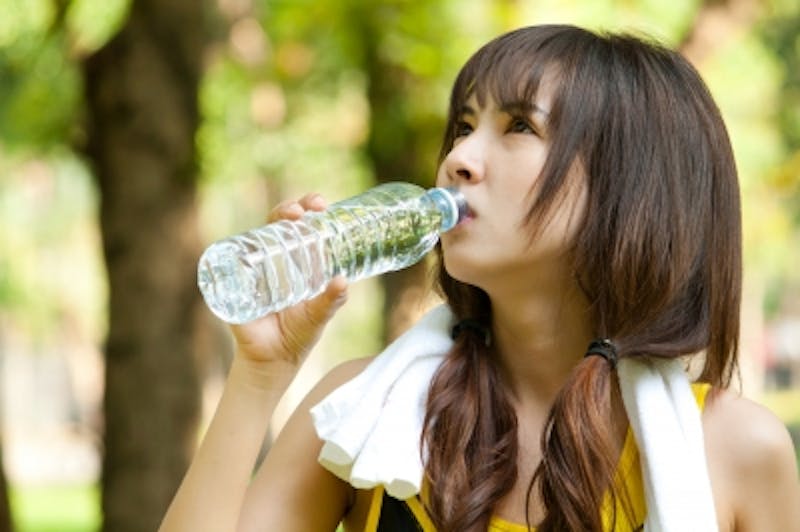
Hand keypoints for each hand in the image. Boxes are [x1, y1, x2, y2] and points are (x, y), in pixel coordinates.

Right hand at [228, 194, 347, 377]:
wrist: (272, 360)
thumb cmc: (298, 334)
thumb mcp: (318, 316)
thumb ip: (331, 301)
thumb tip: (343, 281)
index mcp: (299, 261)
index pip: (304, 226)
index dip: (310, 209)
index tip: (321, 204)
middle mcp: (276, 259)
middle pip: (280, 223)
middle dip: (291, 208)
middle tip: (302, 211)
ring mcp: (254, 267)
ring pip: (258, 234)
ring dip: (271, 220)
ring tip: (288, 216)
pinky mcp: (236, 282)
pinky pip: (232, 262)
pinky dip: (236, 251)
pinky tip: (247, 244)